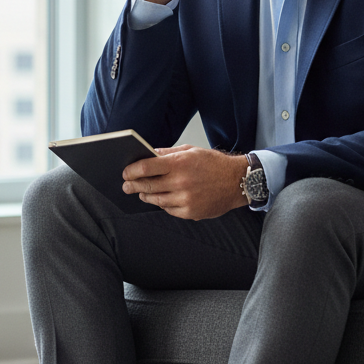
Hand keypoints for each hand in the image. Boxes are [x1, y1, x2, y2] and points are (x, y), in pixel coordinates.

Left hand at [122, 146, 250, 219]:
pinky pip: (168, 209)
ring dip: (146, 196)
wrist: (237, 181)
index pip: (146, 167)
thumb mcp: (191, 151)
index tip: (126, 172)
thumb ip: (168, 154)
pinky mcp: (190, 212)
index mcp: (179, 163)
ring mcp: (185, 199)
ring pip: (156, 200)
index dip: (132, 170)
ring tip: (141, 193)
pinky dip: (162, 204)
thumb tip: (149, 155)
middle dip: (133, 185)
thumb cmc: (214, 164)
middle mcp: (181, 182)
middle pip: (148, 186)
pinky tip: (160, 199)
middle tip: (126, 185)